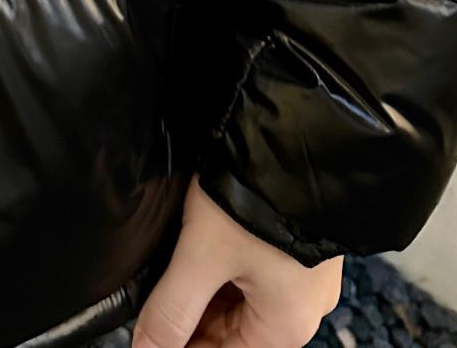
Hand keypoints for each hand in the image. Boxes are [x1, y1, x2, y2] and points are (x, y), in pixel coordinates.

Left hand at [134, 175, 342, 347]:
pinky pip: (256, 269)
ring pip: (242, 298)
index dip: (179, 345)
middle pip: (233, 331)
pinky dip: (224, 266)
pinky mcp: (300, 240)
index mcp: (287, 327)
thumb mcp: (203, 256)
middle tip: (150, 296)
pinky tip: (197, 244)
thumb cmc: (258, 195)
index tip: (151, 328)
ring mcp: (305, 273)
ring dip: (204, 290)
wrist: (300, 130)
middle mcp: (304, 307)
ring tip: (169, 265)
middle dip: (190, 318)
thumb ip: (170, 310)